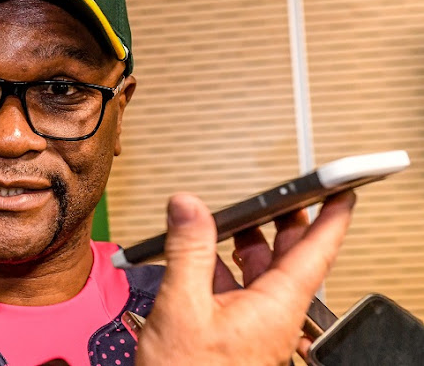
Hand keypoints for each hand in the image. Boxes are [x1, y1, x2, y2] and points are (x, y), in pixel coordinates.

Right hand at [135, 191, 355, 364]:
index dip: (331, 216)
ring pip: (263, 274)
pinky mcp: (239, 334)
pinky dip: (225, 268)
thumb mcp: (182, 306)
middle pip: (290, 258)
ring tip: (233, 220)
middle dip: (283, 222)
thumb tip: (189, 207)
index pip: (316, 252)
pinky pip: (241, 291)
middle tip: (280, 194)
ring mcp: (257, 327)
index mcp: (276, 308)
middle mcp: (274, 316)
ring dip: (248, 244)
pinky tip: (205, 259)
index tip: (342, 189)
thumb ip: (189, 251)